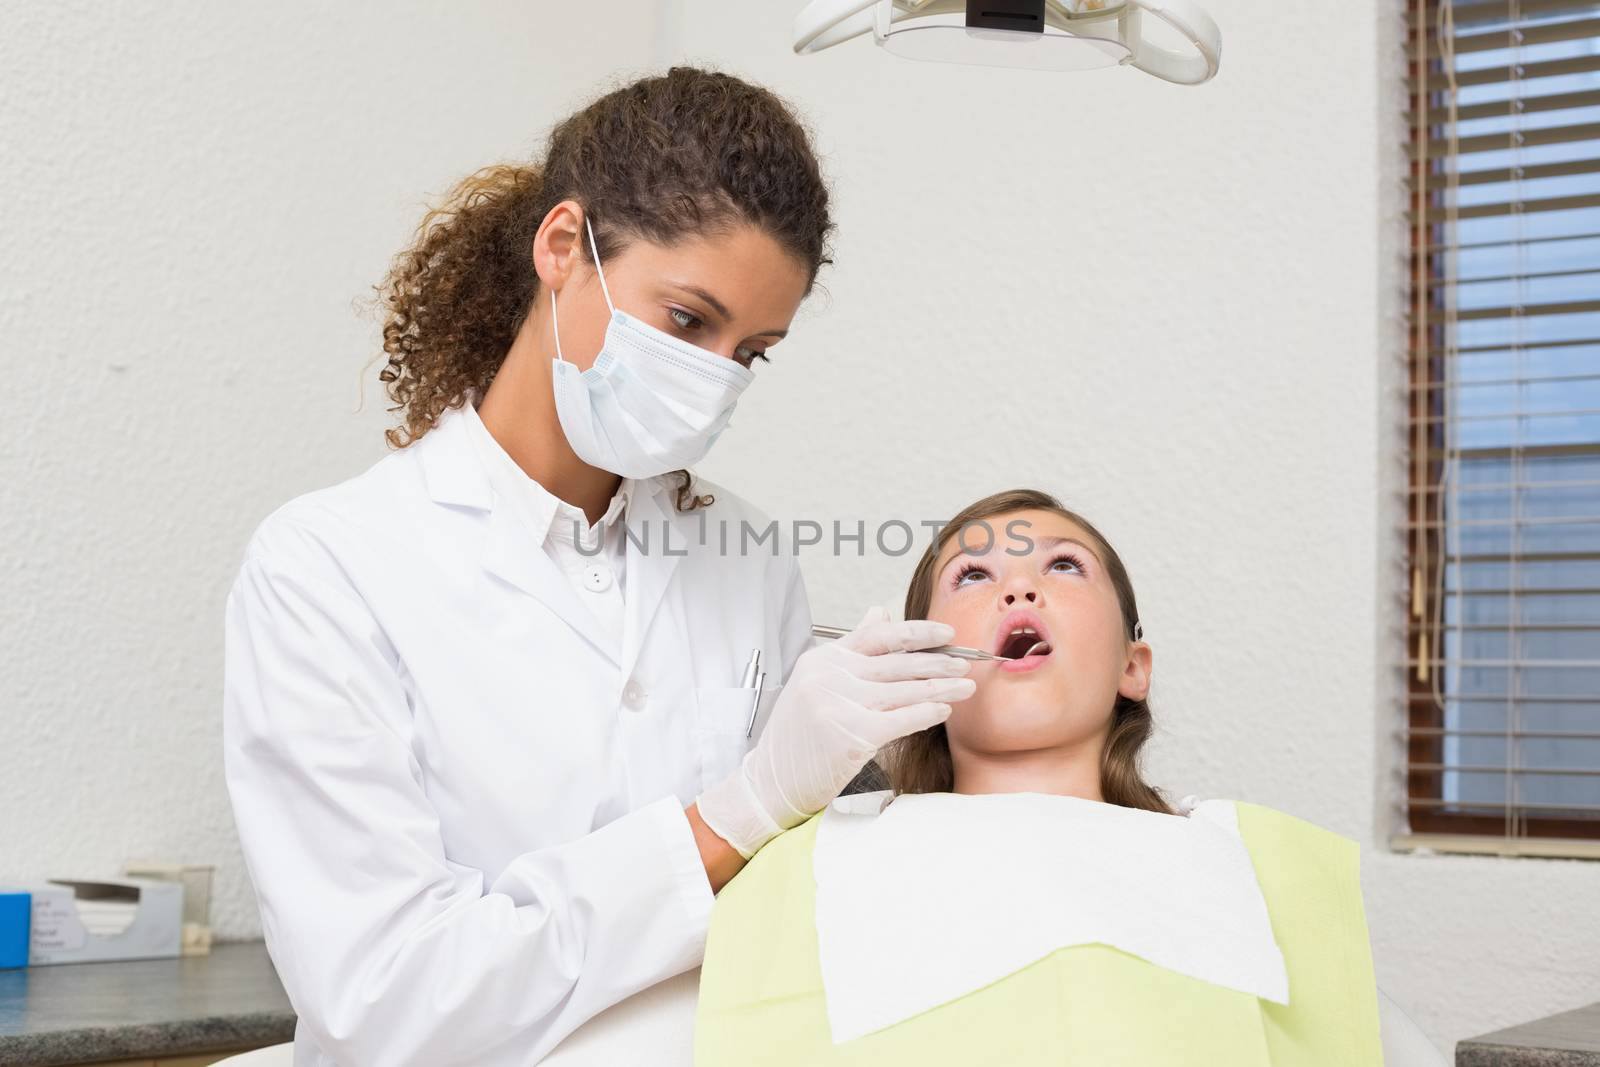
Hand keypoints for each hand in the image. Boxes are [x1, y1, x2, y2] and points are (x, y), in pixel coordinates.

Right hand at [695, 605, 974, 858]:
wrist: (770, 781)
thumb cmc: (798, 737)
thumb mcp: (816, 681)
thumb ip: (851, 650)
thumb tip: (880, 614)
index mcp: (823, 659)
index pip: (878, 635)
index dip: (917, 633)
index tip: (945, 636)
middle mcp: (829, 676)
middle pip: (897, 663)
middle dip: (938, 664)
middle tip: (965, 663)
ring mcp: (839, 705)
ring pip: (904, 691)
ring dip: (941, 688)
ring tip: (964, 687)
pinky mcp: (852, 735)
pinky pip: (901, 719)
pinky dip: (926, 713)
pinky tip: (943, 711)